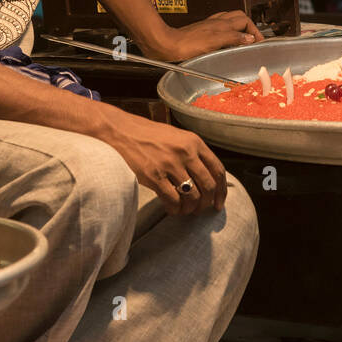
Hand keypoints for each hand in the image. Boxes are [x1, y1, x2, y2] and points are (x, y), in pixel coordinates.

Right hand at [98, 106, 227, 214]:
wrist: (120, 131)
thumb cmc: (149, 136)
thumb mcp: (177, 137)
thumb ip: (193, 153)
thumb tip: (208, 177)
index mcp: (194, 142)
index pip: (218, 170)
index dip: (222, 191)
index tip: (219, 203)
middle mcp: (186, 152)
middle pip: (208, 186)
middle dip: (206, 203)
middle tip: (200, 210)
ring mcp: (170, 164)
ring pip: (192, 196)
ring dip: (190, 209)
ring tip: (184, 210)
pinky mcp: (154, 176)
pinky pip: (173, 200)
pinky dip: (175, 209)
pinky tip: (171, 209)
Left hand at [146, 10, 261, 61]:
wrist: (167, 45)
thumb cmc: (187, 44)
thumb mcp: (214, 41)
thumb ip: (233, 37)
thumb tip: (249, 37)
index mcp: (221, 23)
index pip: (245, 20)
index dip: (255, 30)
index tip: (260, 41)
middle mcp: (216, 22)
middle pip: (239, 17)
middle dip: (249, 26)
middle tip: (254, 39)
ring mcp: (209, 26)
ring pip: (229, 21)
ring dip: (239, 28)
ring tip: (244, 40)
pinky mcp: (202, 33)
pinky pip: (220, 29)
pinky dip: (228, 33)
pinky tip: (226, 42)